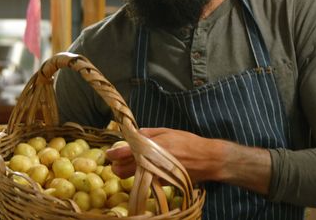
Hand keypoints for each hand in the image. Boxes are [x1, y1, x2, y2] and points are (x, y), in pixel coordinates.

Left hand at [106, 127, 271, 194]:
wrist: (206, 159)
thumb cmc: (188, 142)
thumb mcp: (168, 131)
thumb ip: (148, 133)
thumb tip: (132, 134)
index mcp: (152, 146)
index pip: (125, 152)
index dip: (113, 153)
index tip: (109, 152)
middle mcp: (152, 162)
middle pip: (123, 169)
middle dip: (117, 165)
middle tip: (117, 159)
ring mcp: (155, 175)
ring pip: (132, 178)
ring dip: (126, 172)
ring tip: (130, 164)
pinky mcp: (161, 183)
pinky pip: (144, 180)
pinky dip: (141, 175)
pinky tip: (146, 169)